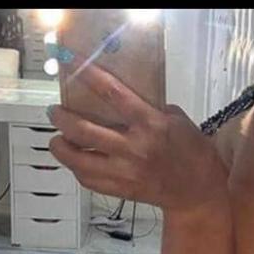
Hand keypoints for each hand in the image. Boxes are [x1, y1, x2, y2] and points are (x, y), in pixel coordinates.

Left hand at [47, 52, 228, 213]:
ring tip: (56, 140)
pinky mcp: (122, 190)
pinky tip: (75, 161)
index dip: (88, 75)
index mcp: (150, 124)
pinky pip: (88, 180)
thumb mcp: (175, 119)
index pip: (112, 93)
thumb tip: (119, 100)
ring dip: (60, 147)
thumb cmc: (191, 151)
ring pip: (79, 160)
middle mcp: (134, 148)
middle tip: (55, 112)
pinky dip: (76, 169)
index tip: (70, 63)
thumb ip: (147, 109)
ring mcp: (126, 172)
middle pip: (83, 130)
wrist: (198, 190)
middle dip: (61, 118)